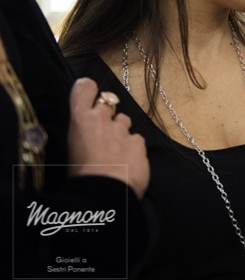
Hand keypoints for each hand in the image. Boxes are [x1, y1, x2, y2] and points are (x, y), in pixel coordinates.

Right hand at [67, 78, 149, 199]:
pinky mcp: (139, 142)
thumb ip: (81, 135)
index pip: (85, 87)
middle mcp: (102, 119)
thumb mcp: (70, 150)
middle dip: (105, 115)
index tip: (89, 97)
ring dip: (121, 131)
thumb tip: (86, 140)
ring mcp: (123, 130)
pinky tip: (127, 161)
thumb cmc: (79, 176)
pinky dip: (133, 147)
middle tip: (101, 133)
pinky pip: (136, 139)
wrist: (104, 192)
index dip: (88, 90)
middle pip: (107, 104)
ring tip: (115, 150)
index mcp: (80, 119)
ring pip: (124, 120)